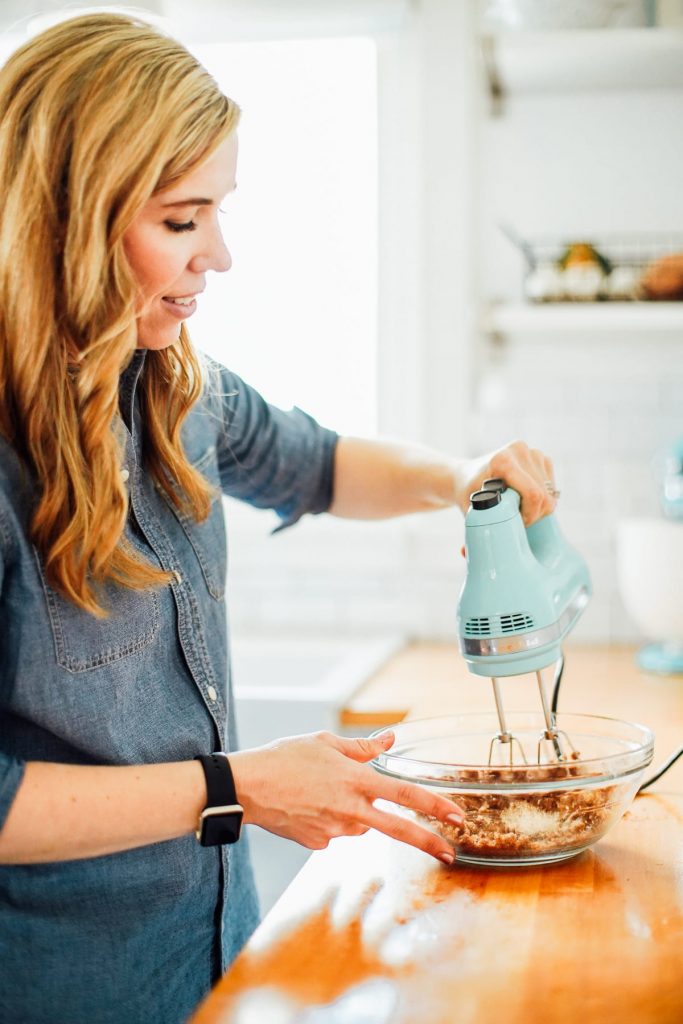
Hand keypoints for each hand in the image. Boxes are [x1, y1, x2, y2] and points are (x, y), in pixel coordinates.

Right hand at [229, 730, 463, 863]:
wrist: (247, 788)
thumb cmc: (284, 758)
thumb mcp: (326, 743)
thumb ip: (362, 747)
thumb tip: (390, 740)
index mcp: (356, 780)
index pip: (404, 794)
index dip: (434, 805)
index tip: (457, 817)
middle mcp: (350, 809)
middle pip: (397, 829)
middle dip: (427, 841)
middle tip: (449, 852)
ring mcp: (334, 830)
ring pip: (358, 823)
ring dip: (353, 811)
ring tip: (320, 790)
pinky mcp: (317, 844)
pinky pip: (335, 831)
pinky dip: (329, 819)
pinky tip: (307, 805)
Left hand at [454, 439, 556, 526]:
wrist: (467, 476)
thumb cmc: (468, 495)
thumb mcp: (469, 511)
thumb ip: (472, 530)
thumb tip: (464, 553)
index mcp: (502, 460)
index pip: (533, 495)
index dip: (528, 517)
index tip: (514, 524)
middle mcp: (519, 451)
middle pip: (544, 496)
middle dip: (533, 515)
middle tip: (516, 521)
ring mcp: (532, 452)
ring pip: (550, 493)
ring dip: (538, 508)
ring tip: (519, 510)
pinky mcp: (540, 457)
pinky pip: (552, 487)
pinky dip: (543, 499)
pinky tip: (526, 500)